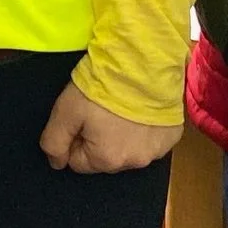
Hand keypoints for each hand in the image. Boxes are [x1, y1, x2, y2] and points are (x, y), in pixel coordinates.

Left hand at [39, 80, 181, 172]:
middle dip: (98, 139)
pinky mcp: (172, 137)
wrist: (142, 64)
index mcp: (107, 160)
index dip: (75, 138)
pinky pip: (151, 140)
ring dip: (122, 135)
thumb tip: (56, 163)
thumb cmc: (101, 88)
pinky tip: (140, 108)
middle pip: (105, 157)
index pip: (78, 161)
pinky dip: (144, 129)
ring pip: (129, 149)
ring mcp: (157, 151)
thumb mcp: (65, 111)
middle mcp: (134, 163)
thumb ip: (54, 142)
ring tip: (121, 107)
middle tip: (100, 110)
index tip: (81, 116)